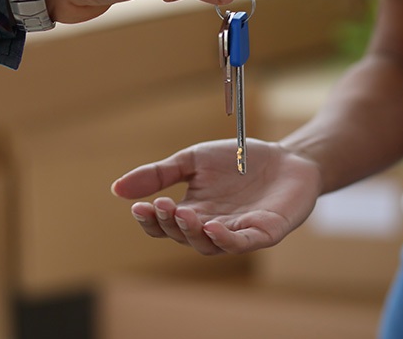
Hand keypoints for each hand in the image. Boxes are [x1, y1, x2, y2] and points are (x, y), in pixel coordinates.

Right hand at [110, 139, 322, 254]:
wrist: (286, 157)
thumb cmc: (239, 161)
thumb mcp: (193, 160)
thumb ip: (159, 174)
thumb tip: (116, 189)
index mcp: (192, 211)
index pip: (163, 226)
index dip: (150, 221)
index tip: (138, 206)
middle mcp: (211, 227)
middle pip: (182, 237)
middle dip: (169, 224)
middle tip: (163, 204)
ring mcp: (237, 233)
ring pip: (208, 245)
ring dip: (193, 233)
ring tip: (184, 214)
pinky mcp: (264, 233)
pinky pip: (242, 244)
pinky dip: (226, 240)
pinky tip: (213, 226)